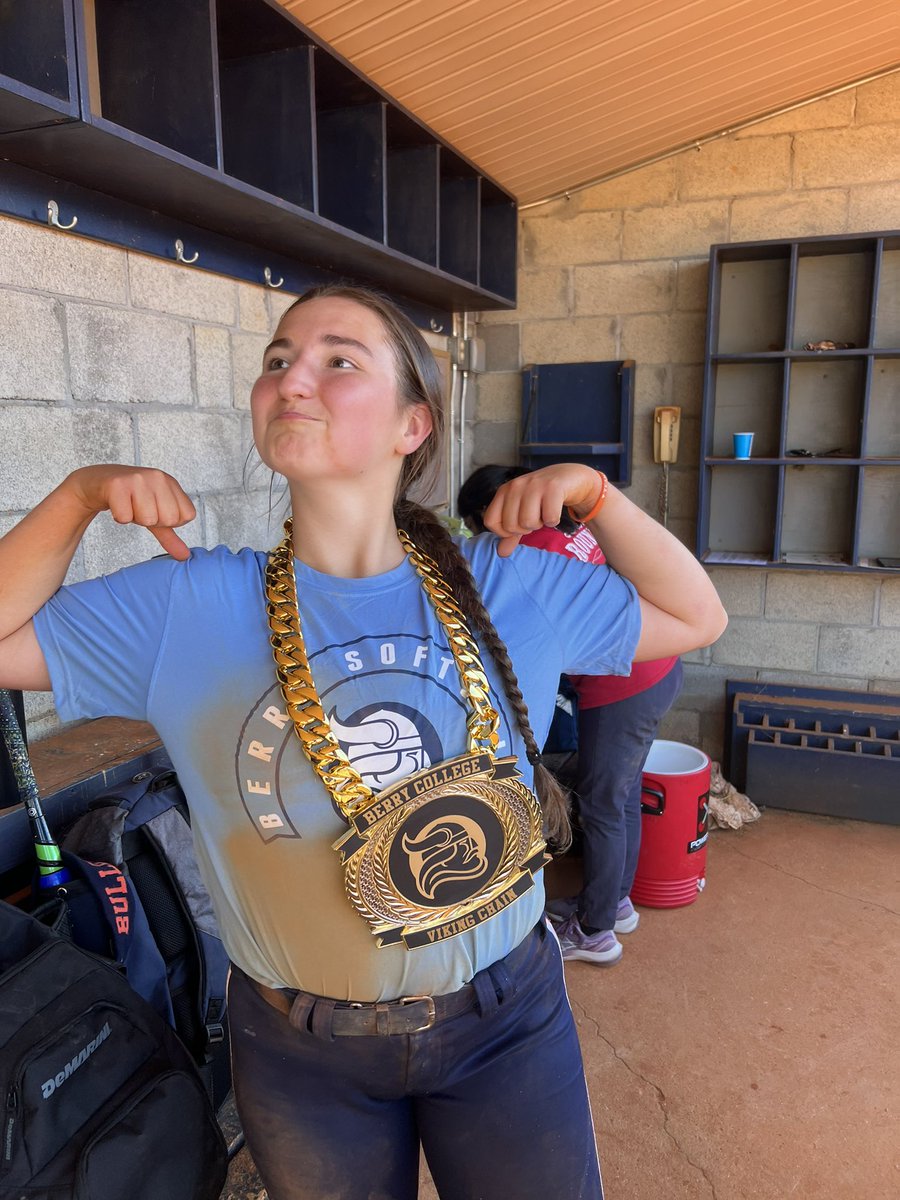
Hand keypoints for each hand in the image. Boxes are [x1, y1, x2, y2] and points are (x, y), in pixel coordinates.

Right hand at [67, 466, 195, 560]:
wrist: (97, 482)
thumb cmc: (129, 497)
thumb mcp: (154, 514)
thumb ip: (170, 535)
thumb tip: (185, 556)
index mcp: (171, 482)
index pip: (187, 515)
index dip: (169, 521)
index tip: (155, 510)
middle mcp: (158, 477)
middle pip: (170, 519)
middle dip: (152, 521)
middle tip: (139, 508)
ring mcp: (138, 479)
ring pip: (148, 519)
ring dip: (135, 518)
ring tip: (129, 505)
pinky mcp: (117, 485)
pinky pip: (125, 517)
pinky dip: (120, 517)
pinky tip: (117, 504)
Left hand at [482, 464, 600, 556]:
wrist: (569, 477)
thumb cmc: (543, 498)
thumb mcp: (523, 513)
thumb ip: (511, 534)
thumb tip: (501, 553)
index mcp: (504, 491)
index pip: (490, 521)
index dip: (503, 532)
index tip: (518, 526)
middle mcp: (516, 486)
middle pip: (510, 526)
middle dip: (525, 529)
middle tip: (536, 516)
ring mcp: (534, 485)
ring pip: (528, 522)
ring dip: (540, 524)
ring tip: (544, 512)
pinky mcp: (553, 487)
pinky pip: (549, 518)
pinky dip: (554, 520)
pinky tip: (555, 509)